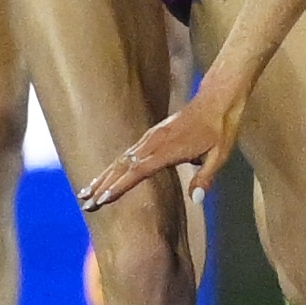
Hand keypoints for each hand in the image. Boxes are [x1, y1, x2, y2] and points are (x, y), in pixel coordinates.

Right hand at [78, 78, 244, 210]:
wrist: (216, 100)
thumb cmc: (220, 129)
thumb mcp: (220, 155)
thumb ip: (206, 177)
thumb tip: (196, 199)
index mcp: (169, 149)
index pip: (139, 170)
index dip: (120, 186)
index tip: (103, 200)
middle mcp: (154, 142)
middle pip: (123, 166)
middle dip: (103, 185)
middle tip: (85, 203)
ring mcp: (150, 137)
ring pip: (121, 159)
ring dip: (102, 177)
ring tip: (85, 193)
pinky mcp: (150, 136)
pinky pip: (127, 153)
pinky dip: (113, 167)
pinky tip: (104, 176)